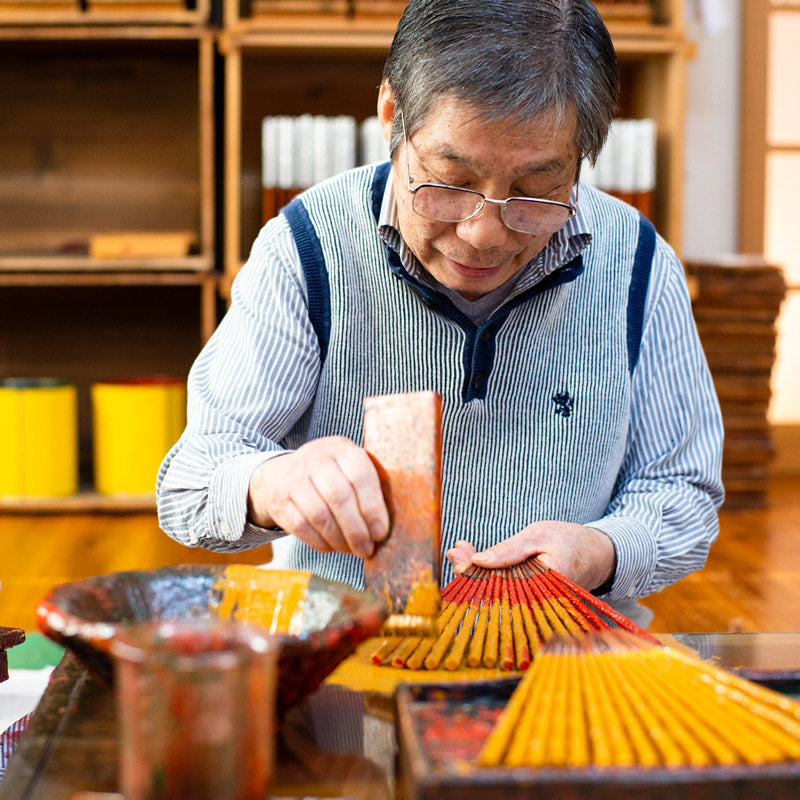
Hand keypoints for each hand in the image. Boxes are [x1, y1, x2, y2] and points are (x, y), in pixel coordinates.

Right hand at [247, 436, 389, 558]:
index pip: (360, 476)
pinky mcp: (279, 499)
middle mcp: (316, 458)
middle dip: (356, 529)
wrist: (281, 474)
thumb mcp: (349, 468)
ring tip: (352, 550)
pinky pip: (301, 526)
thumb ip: (369, 489)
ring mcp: (294, 478)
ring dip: (339, 539)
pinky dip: (319, 542)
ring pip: (319, 514)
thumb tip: (383, 529)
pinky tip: (332, 547)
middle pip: (339, 497)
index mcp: (341, 448)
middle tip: (366, 549)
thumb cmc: (331, 476)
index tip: (380, 533)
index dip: (372, 508)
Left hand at [445, 521, 615, 592]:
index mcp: (544, 587)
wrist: (599, 555)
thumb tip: (479, 561)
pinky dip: (490, 575)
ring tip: (459, 552)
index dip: (474, 573)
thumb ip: (510, 550)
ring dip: (476, 573)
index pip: (500, 586)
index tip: (457, 555)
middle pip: (494, 593)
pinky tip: (475, 561)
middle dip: (470, 572)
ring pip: (498, 593)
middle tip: (454, 550)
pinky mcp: (532, 602)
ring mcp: (536, 606)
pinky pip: (506, 591)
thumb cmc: (570, 541)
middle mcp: (539, 603)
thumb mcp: (539, 535)